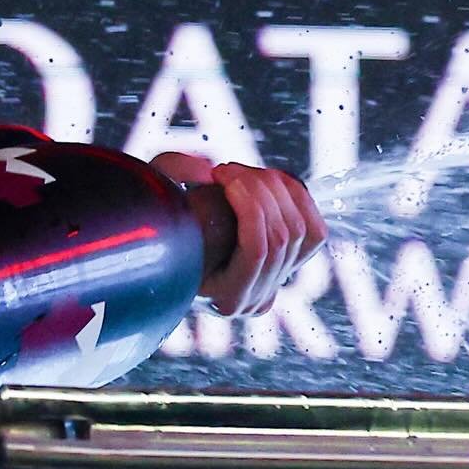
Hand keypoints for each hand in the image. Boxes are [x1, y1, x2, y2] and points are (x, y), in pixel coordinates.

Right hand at [150, 152, 326, 317]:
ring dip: (275, 189)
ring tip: (243, 172)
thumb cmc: (156, 220)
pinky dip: (299, 198)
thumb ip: (171, 174)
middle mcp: (256, 298)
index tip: (218, 173)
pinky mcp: (291, 265)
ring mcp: (276, 284)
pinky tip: (272, 179)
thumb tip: (206, 169)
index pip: (257, 250)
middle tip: (227, 169)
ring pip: (301, 230)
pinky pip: (315, 231)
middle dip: (258, 189)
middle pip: (282, 235)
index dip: (247, 203)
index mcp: (224, 296)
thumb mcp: (153, 194)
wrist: (165, 245)